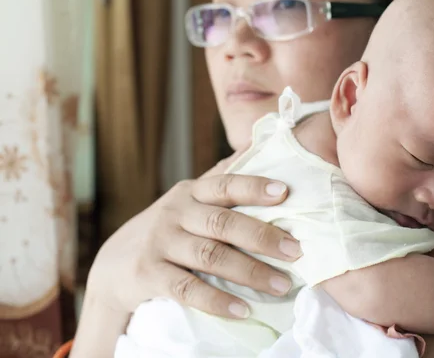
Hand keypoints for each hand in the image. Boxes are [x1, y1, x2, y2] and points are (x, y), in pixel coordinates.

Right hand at [85, 171, 301, 319]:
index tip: (284, 193)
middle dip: (262, 236)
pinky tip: (242, 310)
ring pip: (210, 256)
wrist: (114, 264)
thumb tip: (260, 147)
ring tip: (281, 285)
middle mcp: (175, 212)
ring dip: (250, 272)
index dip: (253, 187)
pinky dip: (217, 301)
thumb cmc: (168, 229)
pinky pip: (187, 289)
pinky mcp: (148, 274)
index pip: (224, 184)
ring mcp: (160, 242)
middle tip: (295, 250)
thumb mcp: (188, 202)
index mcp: (190, 192)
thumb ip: (220, 183)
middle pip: (223, 222)